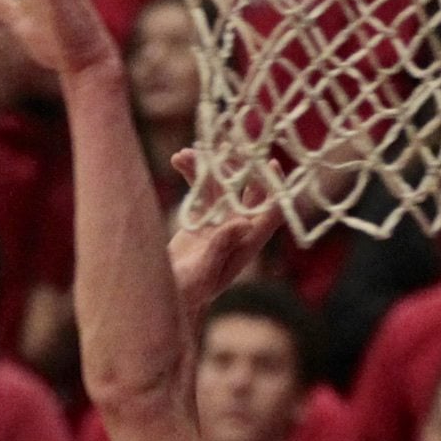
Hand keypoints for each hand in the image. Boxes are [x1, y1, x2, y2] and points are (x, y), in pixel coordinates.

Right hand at [166, 148, 283, 335]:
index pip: (271, 212)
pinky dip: (192, 173)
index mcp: (246, 244)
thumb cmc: (186, 293)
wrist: (164, 296)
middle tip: (229, 145)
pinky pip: (202, 188)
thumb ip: (221, 248)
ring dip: (208, 167)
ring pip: (222, 184)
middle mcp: (238, 228)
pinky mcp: (202, 216)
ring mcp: (220, 220)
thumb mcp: (203, 272)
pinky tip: (178, 160)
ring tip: (187, 153)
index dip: (275, 188)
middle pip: (250, 190)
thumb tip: (244, 223)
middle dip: (242, 166)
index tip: (271, 164)